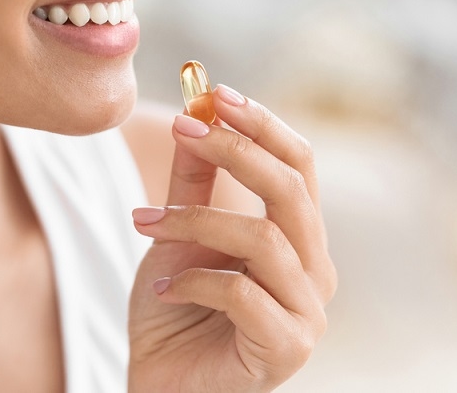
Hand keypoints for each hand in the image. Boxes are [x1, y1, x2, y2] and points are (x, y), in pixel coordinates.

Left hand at [128, 85, 336, 392]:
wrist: (162, 381)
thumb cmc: (174, 310)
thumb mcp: (178, 234)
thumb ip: (194, 180)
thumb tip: (197, 110)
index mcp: (297, 237)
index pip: (298, 165)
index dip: (262, 124)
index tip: (213, 93)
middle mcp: (314, 269)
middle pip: (292, 190)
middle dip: (235, 149)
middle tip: (183, 129)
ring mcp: (306, 312)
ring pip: (262, 237)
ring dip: (192, 220)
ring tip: (142, 224)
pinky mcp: (285, 348)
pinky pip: (241, 293)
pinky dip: (190, 282)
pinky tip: (159, 289)